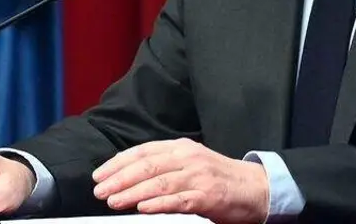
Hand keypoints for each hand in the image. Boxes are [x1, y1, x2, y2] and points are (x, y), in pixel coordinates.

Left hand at [91, 138, 269, 221]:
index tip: (100, 174)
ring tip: (113, 201)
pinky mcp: (209, 196)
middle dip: (119, 179)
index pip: (142, 152)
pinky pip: (179, 200)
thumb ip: (163, 166)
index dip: (118, 163)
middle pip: (147, 167)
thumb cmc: (219, 178)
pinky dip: (159, 204)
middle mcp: (188, 158)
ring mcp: (199, 177)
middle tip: (100, 190)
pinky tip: (143, 208)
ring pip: (159, 183)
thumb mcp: (189, 163)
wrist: (256, 188)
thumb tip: (128, 176)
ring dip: (132, 192)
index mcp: (180, 148)